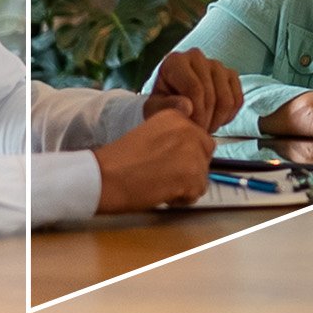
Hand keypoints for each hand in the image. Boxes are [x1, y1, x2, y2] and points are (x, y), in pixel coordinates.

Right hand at [90, 108, 215, 213]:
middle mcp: (188, 129)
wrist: (106, 176)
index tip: (170, 162)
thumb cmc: (119, 161)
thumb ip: (172, 139)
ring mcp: (193, 151)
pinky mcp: (193, 175)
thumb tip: (189, 156)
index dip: (186, 153)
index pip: (198, 135)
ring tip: (161, 185)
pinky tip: (164, 193)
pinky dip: (183, 198)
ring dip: (186, 184)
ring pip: (203, 174)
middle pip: (206, 152)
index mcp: (175, 115)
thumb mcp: (149, 135)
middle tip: (168, 176)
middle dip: (192, 167)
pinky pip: (198, 191)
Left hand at [146, 48, 242, 131]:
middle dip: (205, 119)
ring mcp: (216, 64)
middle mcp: (196, 57)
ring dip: (217, 120)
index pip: (195, 88)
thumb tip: (187, 106)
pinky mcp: (230, 74)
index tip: (191, 128)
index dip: (196, 113)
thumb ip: (166, 107)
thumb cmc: (164, 105)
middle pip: (211, 95)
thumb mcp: (155, 109)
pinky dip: (228, 116)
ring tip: (205, 127)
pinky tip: (215, 119)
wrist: (175, 102)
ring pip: (226, 99)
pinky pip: (237, 100)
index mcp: (175, 61)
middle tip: (197, 131)